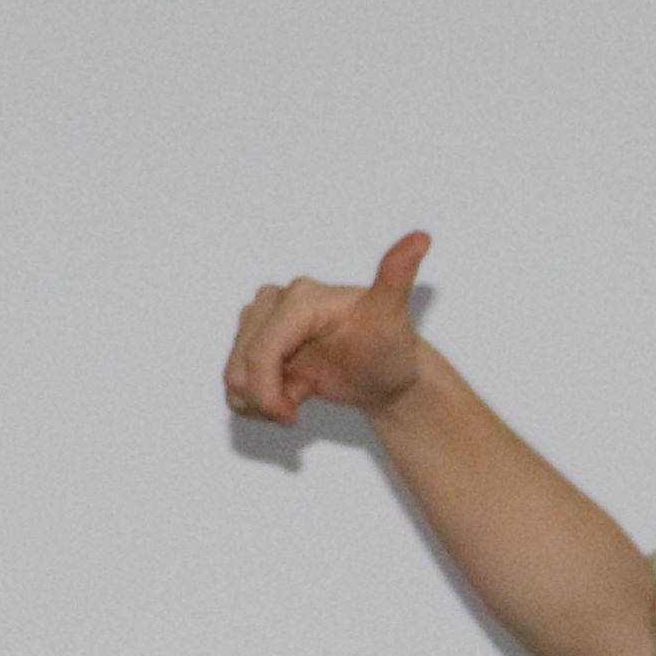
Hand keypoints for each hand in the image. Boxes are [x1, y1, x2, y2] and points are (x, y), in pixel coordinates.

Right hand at [223, 227, 440, 431]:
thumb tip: (421, 238)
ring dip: (258, 401)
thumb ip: (397, 278)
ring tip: (295, 400)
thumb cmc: (389, 346)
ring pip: (233, 373)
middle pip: (242, 364)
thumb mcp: (393, 319)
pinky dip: (252, 401)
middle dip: (265, 399)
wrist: (385, 371)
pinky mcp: (255, 338)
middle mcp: (274, 300)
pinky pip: (234, 379)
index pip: (262, 350)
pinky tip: (285, 398)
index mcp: (300, 297)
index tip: (291, 417)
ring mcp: (261, 319)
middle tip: (296, 411)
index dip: (267, 391)